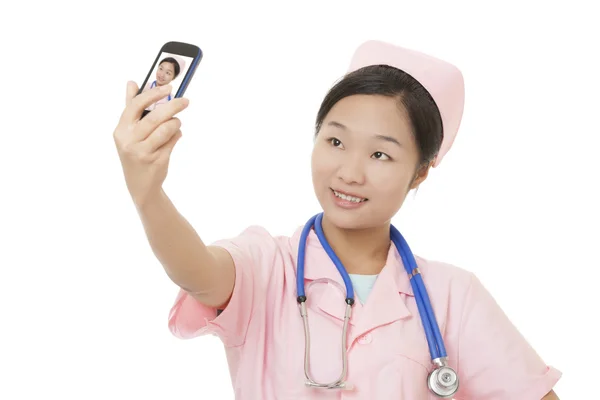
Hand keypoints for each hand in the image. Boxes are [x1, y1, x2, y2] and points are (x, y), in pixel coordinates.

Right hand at [113, 81, 188, 206]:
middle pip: (154, 117)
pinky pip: (173, 141)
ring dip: (175, 123)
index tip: (168, 88)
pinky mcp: (157, 161)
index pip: (135, 106)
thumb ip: (131, 107)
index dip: (152, 95)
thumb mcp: (129, 132)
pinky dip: (177, 135)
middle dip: (173, 107)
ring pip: (166, 129)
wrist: (140, 184)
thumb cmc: (136, 151)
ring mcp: (143, 152)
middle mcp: (129, 141)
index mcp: (121, 130)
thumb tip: (131, 83)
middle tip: (185, 101)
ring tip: (176, 123)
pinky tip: (175, 136)